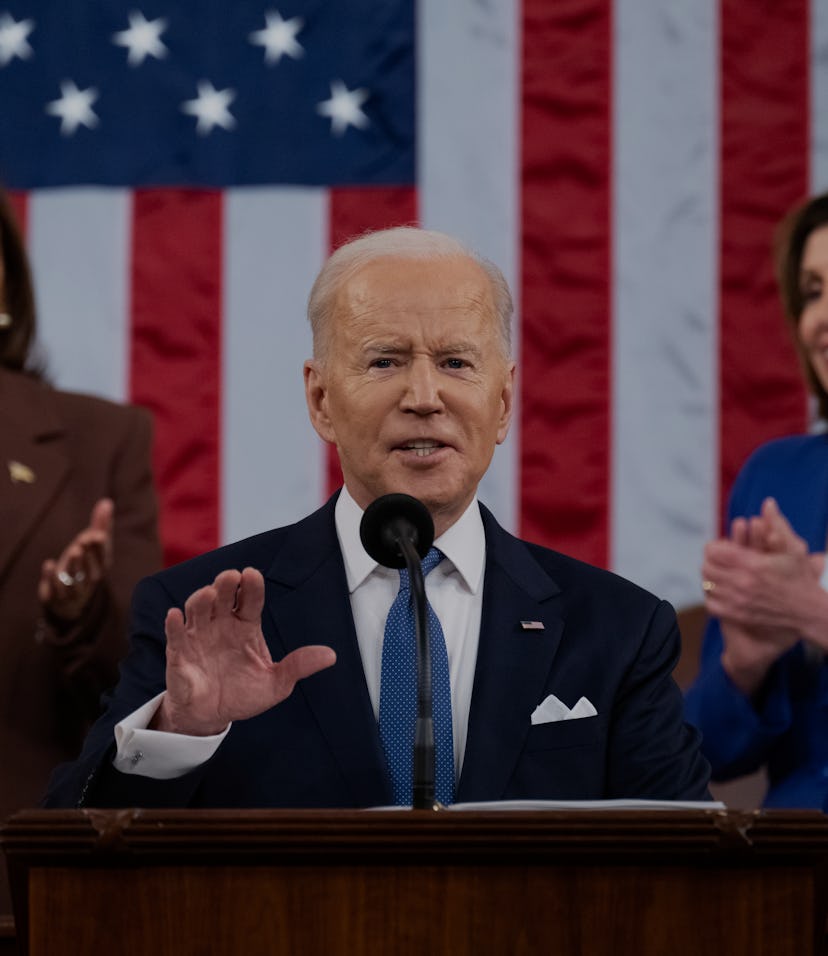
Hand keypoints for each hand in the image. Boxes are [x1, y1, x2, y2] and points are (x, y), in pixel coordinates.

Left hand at [38, 498, 114, 621]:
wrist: (71, 600)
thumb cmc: (85, 564)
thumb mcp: (92, 545)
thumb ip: (100, 525)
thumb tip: (107, 501)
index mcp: (100, 567)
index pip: (103, 557)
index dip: (101, 547)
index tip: (98, 534)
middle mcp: (88, 580)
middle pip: (91, 569)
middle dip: (89, 554)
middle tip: (85, 539)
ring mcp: (72, 590)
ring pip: (75, 580)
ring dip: (75, 565)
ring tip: (74, 550)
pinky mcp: (55, 596)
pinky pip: (54, 589)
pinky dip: (51, 577)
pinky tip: (49, 564)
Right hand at [153, 567, 336, 735]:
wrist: (213, 718)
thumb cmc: (244, 694)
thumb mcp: (277, 683)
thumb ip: (299, 666)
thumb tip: (330, 655)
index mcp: (246, 626)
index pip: (250, 599)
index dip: (251, 586)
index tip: (252, 574)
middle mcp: (222, 624)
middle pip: (223, 596)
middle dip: (226, 584)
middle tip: (231, 576)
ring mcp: (199, 636)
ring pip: (198, 609)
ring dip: (201, 599)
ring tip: (208, 594)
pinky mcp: (179, 653)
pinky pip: (175, 635)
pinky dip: (174, 624)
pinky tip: (175, 615)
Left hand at [702, 498, 827, 692]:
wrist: (807, 612)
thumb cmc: (799, 578)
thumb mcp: (792, 549)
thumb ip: (776, 524)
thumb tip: (768, 502)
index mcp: (752, 564)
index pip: (714, 551)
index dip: (714, 547)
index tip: (721, 547)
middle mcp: (742, 583)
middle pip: (707, 568)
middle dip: (711, 561)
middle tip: (719, 560)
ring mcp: (738, 602)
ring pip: (707, 585)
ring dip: (711, 578)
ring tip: (720, 574)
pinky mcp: (737, 616)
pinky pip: (711, 604)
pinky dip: (712, 597)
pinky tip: (722, 591)